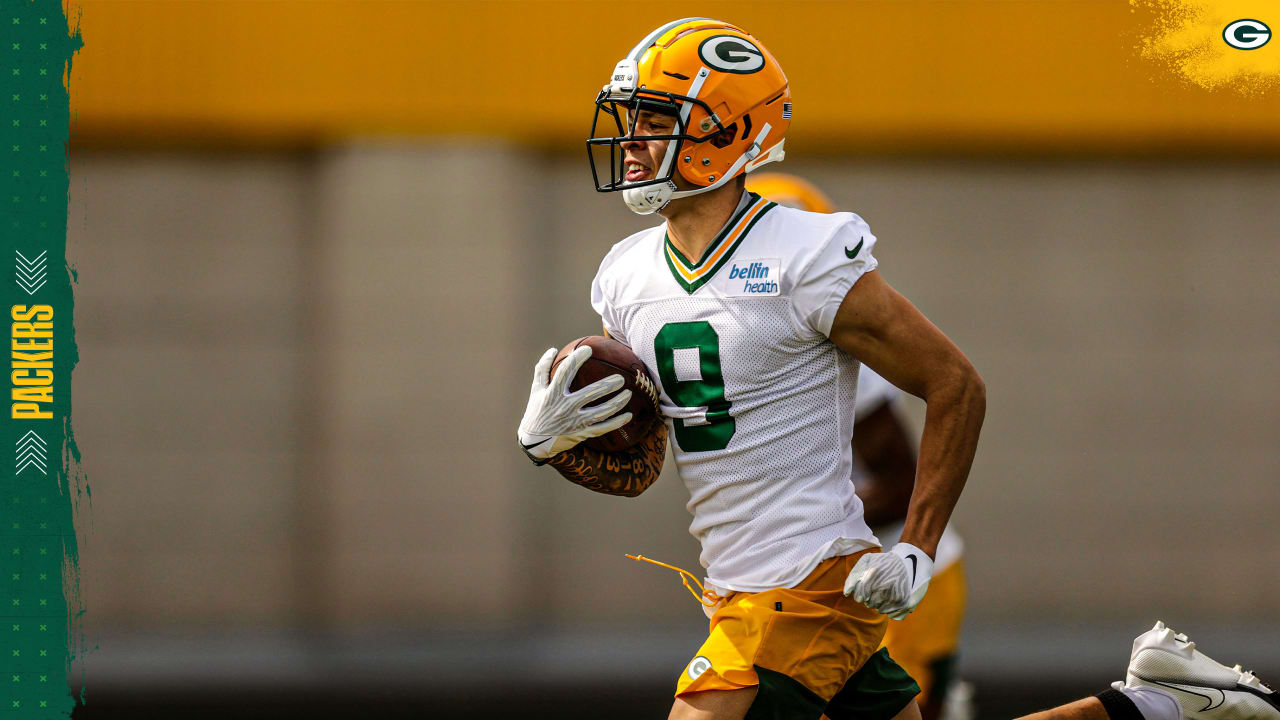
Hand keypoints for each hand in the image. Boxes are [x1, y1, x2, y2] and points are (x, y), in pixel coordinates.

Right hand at [518, 346, 632, 461]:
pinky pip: (602, 428)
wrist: (535, 442)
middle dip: (607, 385)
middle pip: (590, 394)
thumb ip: (542, 369)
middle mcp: (565, 407)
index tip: (588, 349)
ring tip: (628, 393)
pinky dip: (616, 422)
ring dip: (617, 403)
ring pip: (600, 412)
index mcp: (553, 394)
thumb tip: (552, 350)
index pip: (565, 372)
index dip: (577, 359)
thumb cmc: (536, 411)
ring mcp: (574, 422)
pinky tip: (628, 415)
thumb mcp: (536, 390)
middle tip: (621, 378)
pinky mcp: (581, 433)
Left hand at [843, 542, 932, 619]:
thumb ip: (854, 577)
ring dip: (881, 602)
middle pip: (869, 604)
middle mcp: (883, 590)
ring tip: (887, 590)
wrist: (910, 559)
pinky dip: (891, 607)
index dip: (862, 592)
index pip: (859, 597)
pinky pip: (891, 614)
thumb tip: (847, 593)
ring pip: (880, 610)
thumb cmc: (885, 560)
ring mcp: (894, 598)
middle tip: (880, 586)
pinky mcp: (904, 604)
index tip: (868, 586)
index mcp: (872, 579)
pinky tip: (894, 596)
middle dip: (871, 597)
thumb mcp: (867, 560)